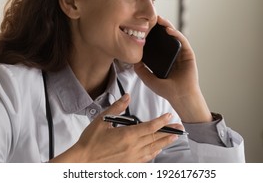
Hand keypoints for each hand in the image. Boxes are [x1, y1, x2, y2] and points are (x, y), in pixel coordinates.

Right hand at [50, 94, 178, 162]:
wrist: (82, 161)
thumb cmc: (90, 142)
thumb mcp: (102, 121)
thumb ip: (116, 108)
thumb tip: (127, 96)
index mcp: (127, 135)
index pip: (150, 126)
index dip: (161, 121)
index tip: (169, 116)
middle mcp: (133, 148)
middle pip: (155, 138)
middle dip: (169, 132)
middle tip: (180, 128)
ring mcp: (132, 158)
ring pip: (153, 149)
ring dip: (165, 143)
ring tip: (174, 138)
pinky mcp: (129, 165)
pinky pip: (146, 159)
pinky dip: (154, 153)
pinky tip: (158, 151)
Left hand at [134, 16, 211, 122]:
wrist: (180, 96)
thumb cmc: (166, 90)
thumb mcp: (148, 79)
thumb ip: (140, 70)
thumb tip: (133, 61)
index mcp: (164, 59)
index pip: (158, 43)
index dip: (151, 34)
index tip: (143, 26)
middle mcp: (173, 54)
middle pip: (166, 36)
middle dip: (159, 26)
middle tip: (151, 18)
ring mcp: (181, 53)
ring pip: (174, 36)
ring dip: (167, 26)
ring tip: (159, 20)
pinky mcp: (188, 54)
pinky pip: (182, 41)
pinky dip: (176, 34)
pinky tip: (168, 30)